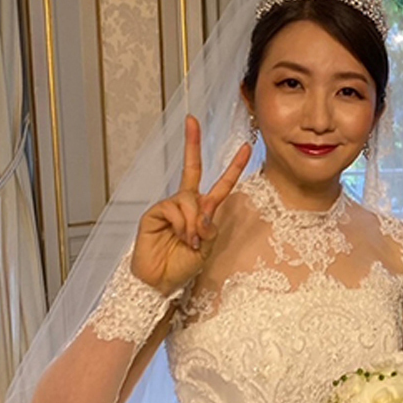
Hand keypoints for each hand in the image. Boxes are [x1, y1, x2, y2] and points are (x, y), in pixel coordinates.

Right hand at [131, 115, 251, 294]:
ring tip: (190, 241)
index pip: (221, 184)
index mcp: (203, 211)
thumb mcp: (206, 248)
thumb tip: (203, 213)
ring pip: (189, 198)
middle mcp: (186, 203)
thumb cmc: (182, 266)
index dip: (233, 167)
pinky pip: (175, 208)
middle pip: (191, 168)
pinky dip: (182, 224)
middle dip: (192, 143)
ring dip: (194, 222)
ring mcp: (170, 206)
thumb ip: (209, 229)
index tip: (246, 147)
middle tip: (191, 121)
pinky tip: (179, 237)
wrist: (159, 282)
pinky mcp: (155, 212)